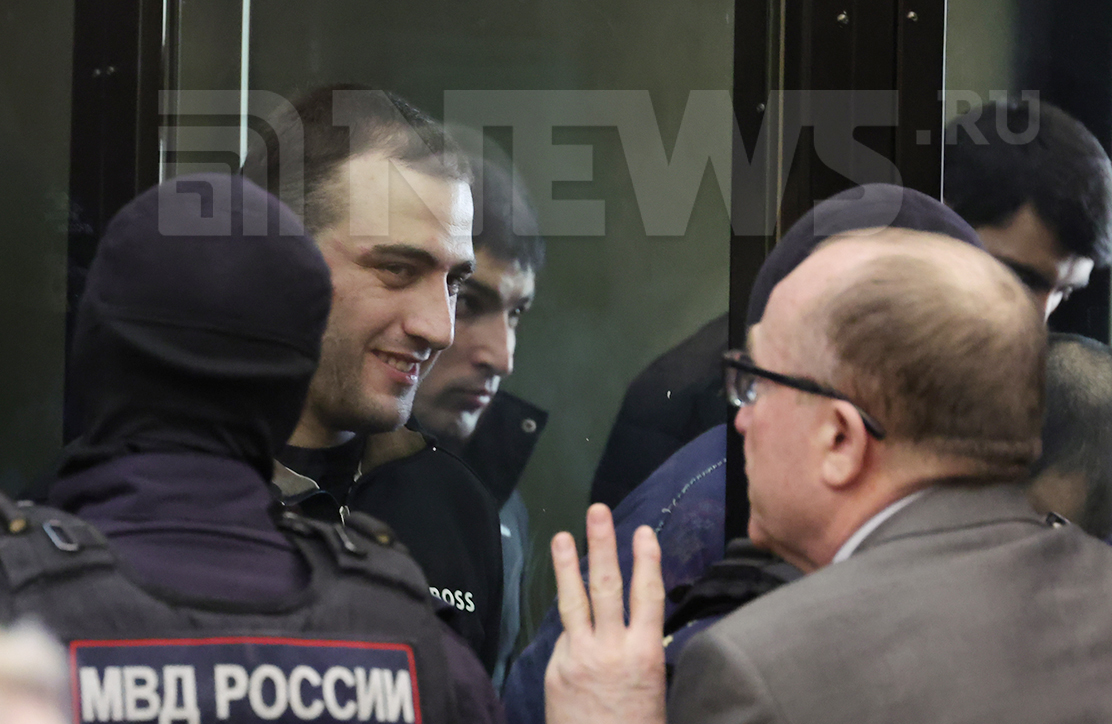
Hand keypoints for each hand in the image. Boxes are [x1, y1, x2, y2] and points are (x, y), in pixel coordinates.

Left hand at [544, 504, 666, 723]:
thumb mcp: (653, 691)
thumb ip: (639, 655)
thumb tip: (631, 631)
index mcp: (644, 656)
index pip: (648, 596)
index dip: (647, 561)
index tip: (643, 532)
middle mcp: (610, 650)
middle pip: (607, 586)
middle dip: (603, 545)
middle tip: (598, 512)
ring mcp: (579, 658)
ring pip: (574, 602)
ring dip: (568, 565)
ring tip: (562, 535)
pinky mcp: (556, 670)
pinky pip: (566, 639)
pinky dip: (572, 629)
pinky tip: (577, 631)